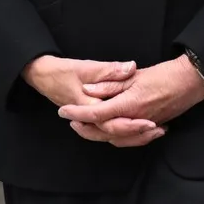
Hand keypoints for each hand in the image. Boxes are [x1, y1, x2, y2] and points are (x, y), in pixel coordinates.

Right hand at [22, 55, 163, 147]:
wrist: (44, 76)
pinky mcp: (93, 120)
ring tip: (157, 130)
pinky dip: (127, 132)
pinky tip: (142, 127)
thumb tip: (131, 67)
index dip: (133, 124)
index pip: (113, 122)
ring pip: (114, 136)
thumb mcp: (86, 67)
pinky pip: (111, 131)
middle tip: (159, 129)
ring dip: (135, 136)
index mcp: (89, 106)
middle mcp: (89, 119)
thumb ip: (109, 69)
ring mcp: (90, 122)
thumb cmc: (64, 71)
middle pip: (116, 135)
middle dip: (139, 135)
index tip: (151, 122)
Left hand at [59, 55, 203, 137]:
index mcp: (129, 104)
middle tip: (70, 121)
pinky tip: (113, 131)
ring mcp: (144, 126)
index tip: (63, 111)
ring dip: (99, 134)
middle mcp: (136, 120)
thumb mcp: (135, 75)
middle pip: (104, 132)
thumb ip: (111, 84)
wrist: (191, 82)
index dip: (78, 113)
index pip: (97, 113)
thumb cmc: (165, 74)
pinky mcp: (152, 127)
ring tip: (85, 126)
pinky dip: (118, 137)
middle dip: (85, 128)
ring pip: (117, 138)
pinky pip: (131, 139)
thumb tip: (89, 89)